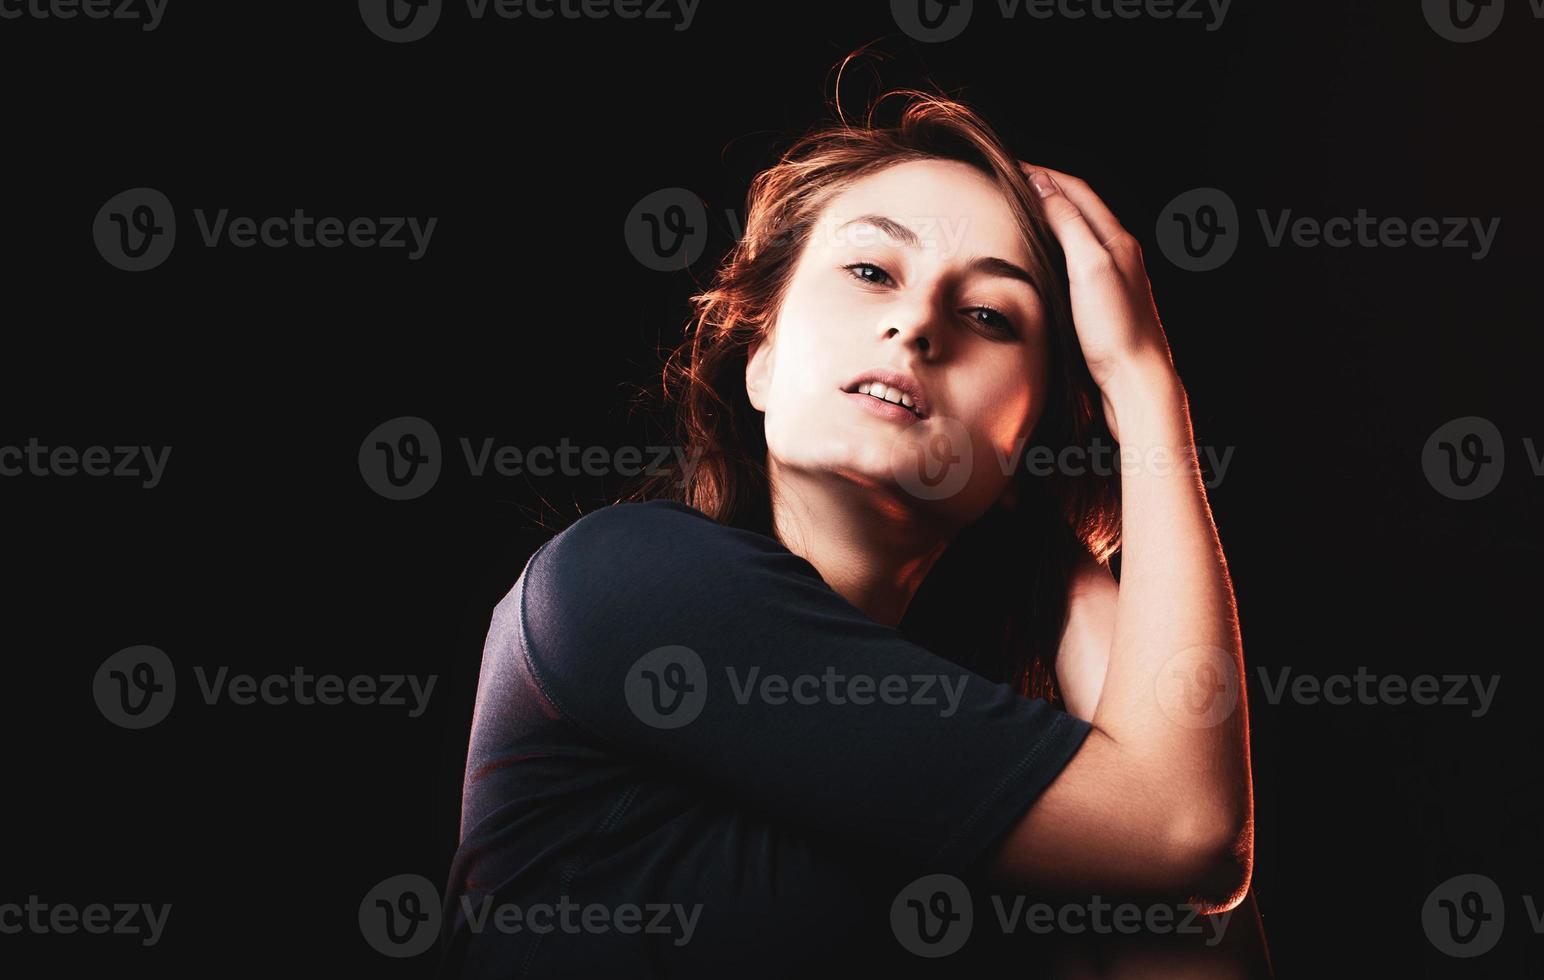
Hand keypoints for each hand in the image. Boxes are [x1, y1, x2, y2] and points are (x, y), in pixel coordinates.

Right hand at [1017, 164, 1180, 440]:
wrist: (1136, 380)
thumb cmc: (1115, 328)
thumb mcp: (1088, 267)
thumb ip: (1069, 225)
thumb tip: (1046, 189)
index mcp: (1117, 240)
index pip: (1078, 191)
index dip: (1046, 174)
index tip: (1015, 166)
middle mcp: (1120, 254)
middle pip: (1081, 208)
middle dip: (1049, 190)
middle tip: (1015, 183)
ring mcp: (1115, 278)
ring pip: (1081, 233)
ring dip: (1054, 217)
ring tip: (1025, 212)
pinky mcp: (1107, 302)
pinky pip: (1080, 259)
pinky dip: (1059, 246)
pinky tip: (1046, 261)